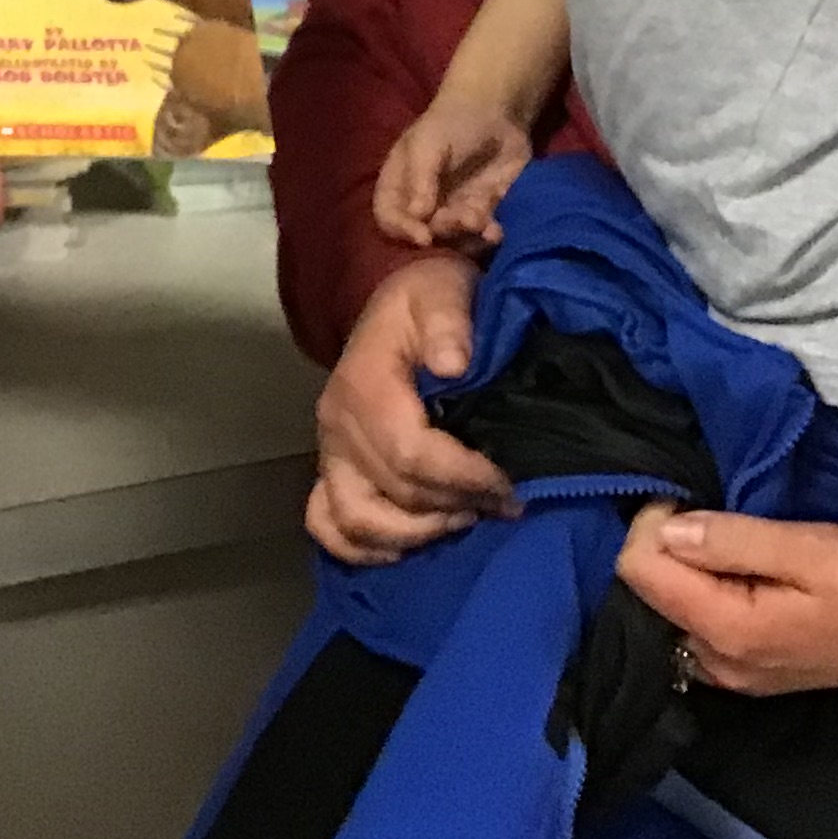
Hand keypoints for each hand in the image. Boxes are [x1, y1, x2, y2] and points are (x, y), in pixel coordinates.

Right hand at [307, 255, 518, 562]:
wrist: (408, 302)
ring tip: (465, 519)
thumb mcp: (445, 291)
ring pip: (356, 521)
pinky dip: (363, 547)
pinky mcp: (332, 469)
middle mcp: (337, 424)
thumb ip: (449, 322)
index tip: (509, 483)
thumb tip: (453, 364)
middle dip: (457, 504)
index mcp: (364, 385)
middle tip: (506, 502)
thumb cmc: (432, 298)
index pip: (410, 454)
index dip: (464, 478)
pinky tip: (407, 546)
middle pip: (395, 493)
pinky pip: (329, 525)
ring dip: (416, 533)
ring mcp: (330, 451)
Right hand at [372, 96, 531, 248]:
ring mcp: (454, 207)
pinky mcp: (483, 210)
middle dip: (444, 229)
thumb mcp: (429, 143)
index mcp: (400, 183)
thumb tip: (417, 215)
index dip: (401, 230)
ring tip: (481, 221)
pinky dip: (488, 234)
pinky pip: (483, 230)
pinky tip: (496, 232)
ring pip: (456, 235)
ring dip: (468, 234)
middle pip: (425, 230)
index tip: (423, 237)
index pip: (388, 215)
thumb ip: (421, 178)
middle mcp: (424, 201)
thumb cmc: (451, 120)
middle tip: (463, 219)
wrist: (498, 109)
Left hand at [616, 506, 837, 694]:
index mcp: (727, 631)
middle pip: (649, 592)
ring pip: (669, 609)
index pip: (640, 572)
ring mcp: (728, 674)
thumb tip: (665, 529)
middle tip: (707, 514)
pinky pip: (694, 625)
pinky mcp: (742, 671)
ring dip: (682, 570)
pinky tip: (729, 570)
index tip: (684, 499)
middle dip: (664, 546)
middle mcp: (715, 663)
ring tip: (722, 540)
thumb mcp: (806, 548)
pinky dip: (699, 592)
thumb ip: (732, 540)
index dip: (651, 525)